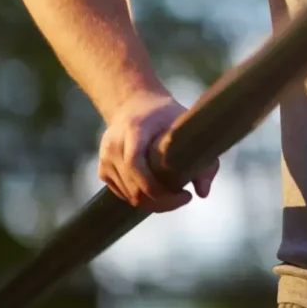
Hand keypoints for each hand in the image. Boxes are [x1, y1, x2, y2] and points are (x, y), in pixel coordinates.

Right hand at [98, 92, 219, 212]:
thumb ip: (202, 158)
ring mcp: (105, 158)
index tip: (186, 194)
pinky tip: (158, 191)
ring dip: (153, 202)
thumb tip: (203, 193)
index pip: (136, 164)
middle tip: (183, 198)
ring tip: (174, 194)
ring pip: (129, 195)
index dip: (159, 188)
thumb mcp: (188, 127)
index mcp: (134, 128)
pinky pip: (123, 194)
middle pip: (135, 188)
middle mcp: (115, 144)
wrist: (134, 104)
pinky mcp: (103, 170)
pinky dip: (141, 199)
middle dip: (162, 201)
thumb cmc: (166, 116)